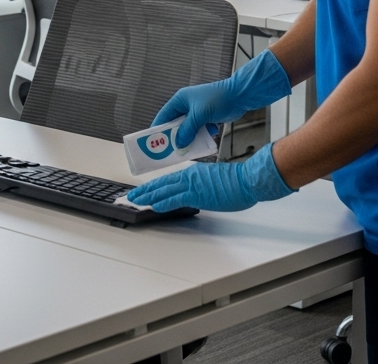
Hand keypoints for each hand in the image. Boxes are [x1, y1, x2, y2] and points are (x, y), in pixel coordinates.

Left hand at [126, 144, 293, 211]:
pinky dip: (163, 202)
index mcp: (193, 172)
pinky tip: (154, 206)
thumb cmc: (236, 181)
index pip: (168, 180)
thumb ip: (201, 185)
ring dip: (148, 196)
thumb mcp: (213, 180)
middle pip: (161, 184)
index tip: (143, 190)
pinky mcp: (197, 194)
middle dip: (144, 190)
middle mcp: (189, 176)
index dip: (154, 186)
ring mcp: (192, 185)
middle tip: (130, 195)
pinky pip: (175, 199)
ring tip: (135, 200)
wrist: (247, 179)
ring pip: (164, 190)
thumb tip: (194, 192)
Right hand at [152, 47, 291, 146]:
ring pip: (188, 130)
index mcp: (180, 101)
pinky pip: (200, 131)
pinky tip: (211, 133)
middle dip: (175, 138)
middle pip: (176, 125)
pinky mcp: (207, 118)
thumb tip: (179, 144)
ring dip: (191, 138)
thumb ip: (187, 130)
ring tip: (191, 148)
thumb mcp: (199, 115)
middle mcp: (186, 107)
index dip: (158, 129)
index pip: (163, 116)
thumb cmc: (218, 99)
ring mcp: (197, 113)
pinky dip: (203, 135)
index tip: (152, 143)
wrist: (240, 95)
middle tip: (171, 151)